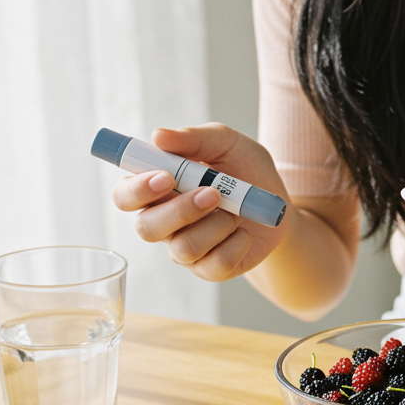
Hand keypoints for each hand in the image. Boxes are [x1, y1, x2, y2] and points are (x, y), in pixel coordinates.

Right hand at [111, 123, 289, 281]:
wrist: (279, 203)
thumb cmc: (245, 169)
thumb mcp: (226, 143)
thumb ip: (193, 138)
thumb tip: (158, 135)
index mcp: (157, 189)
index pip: (124, 196)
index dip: (136, 190)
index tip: (165, 177)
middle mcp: (164, 221)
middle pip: (146, 228)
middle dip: (180, 210)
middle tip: (213, 193)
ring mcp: (185, 248)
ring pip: (183, 248)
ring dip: (216, 225)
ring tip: (235, 211)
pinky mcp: (210, 269)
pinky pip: (215, 265)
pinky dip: (237, 244)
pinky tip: (244, 232)